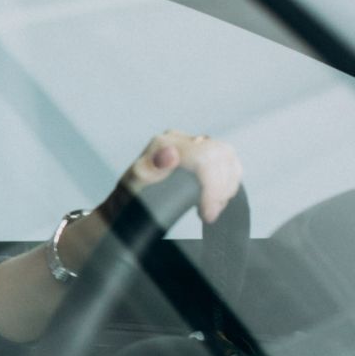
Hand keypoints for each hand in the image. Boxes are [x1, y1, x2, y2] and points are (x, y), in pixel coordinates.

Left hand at [58, 131, 242, 272]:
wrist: (126, 208)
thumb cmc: (128, 201)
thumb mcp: (132, 190)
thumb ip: (146, 171)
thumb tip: (168, 155)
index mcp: (162, 144)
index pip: (203, 157)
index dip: (212, 187)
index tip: (206, 214)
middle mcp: (178, 140)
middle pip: (220, 154)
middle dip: (221, 188)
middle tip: (209, 214)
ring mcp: (190, 147)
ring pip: (227, 156)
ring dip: (226, 186)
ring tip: (210, 208)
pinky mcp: (200, 156)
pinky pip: (228, 162)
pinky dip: (228, 183)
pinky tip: (214, 200)